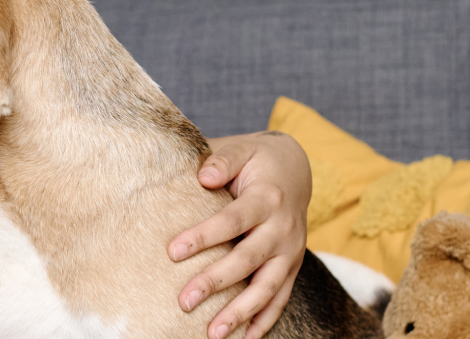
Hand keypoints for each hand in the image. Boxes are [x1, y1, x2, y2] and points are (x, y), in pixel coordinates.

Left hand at [169, 131, 311, 338]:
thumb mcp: (243, 149)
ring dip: (241, 313)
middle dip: (216, 282)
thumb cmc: (258, 161)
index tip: (172, 251)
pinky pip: (280, 298)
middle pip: (248, 260)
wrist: (296, 170)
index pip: (233, 221)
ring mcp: (291, 252)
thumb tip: (203, 175)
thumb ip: (223, 160)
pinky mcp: (292, 267)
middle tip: (184, 301)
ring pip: (267, 288)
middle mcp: (283, 229)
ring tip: (213, 333)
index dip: (204, 236)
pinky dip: (264, 321)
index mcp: (268, 198)